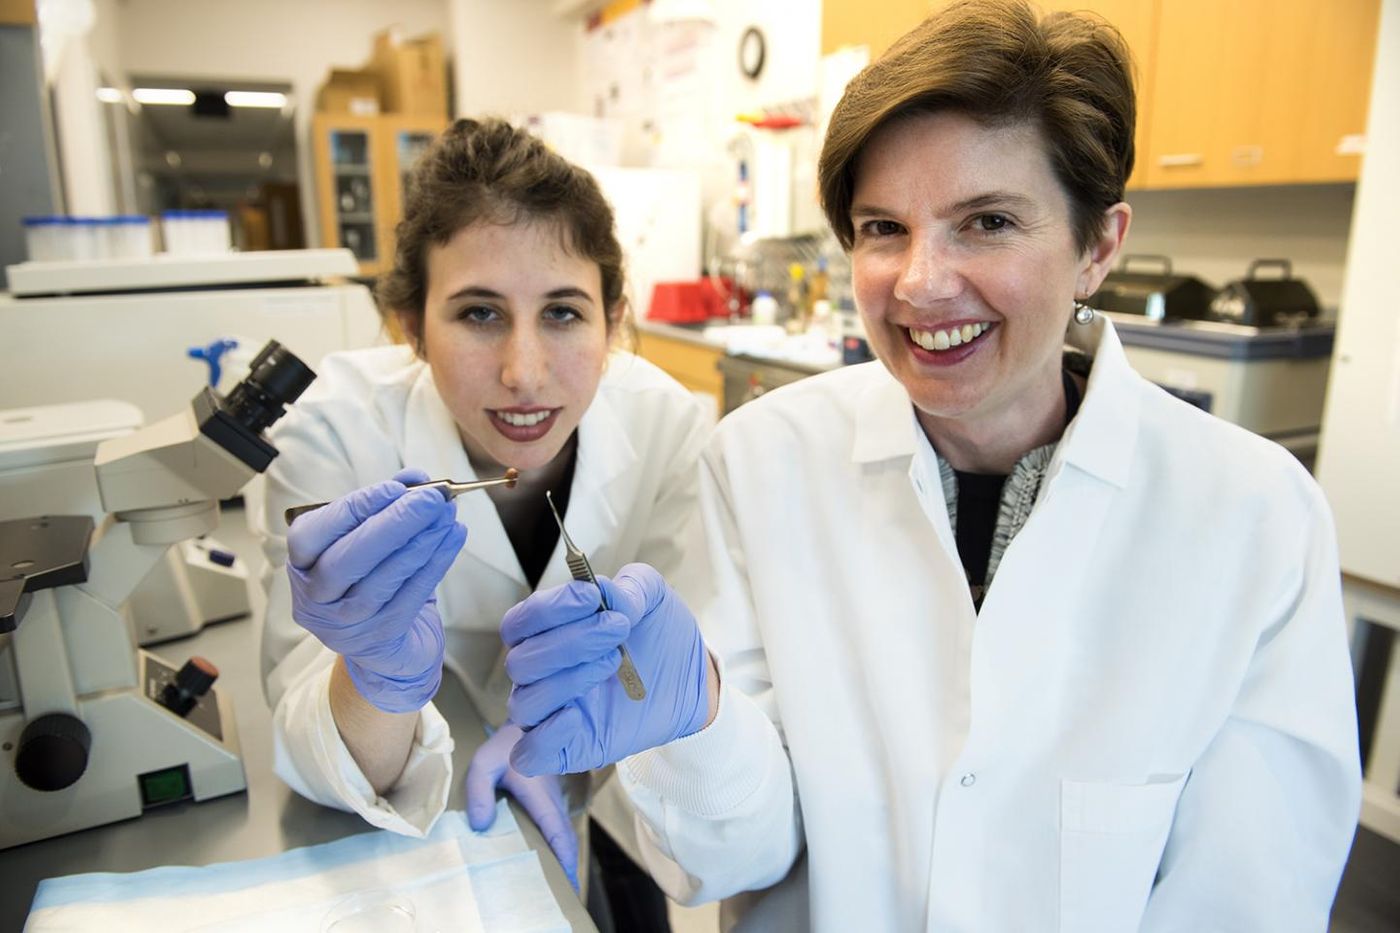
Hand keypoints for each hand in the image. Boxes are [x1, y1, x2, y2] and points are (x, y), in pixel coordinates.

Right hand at [286, 468, 466, 713]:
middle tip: (433, 499)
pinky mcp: (380, 638)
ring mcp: (345, 623)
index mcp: (302, 565)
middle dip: (394, 524)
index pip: (312, 535)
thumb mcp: (369, 539)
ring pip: (383, 580)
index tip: (396, 488)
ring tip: (448, 514)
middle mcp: (315, 598)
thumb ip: (386, 505)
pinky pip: (410, 596)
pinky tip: (454, 537)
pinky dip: (436, 563)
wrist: (387, 643)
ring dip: (421, 541)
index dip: (354, 509)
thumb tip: (416, 478)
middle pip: (348, 560)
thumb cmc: (373, 577)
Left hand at [465, 722, 578, 890]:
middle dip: (567, 866)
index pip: (556, 831)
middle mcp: (552, 802)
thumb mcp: (483, 764)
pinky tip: (547, 861)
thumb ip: (480, 793)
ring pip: (563, 835)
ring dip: (563, 858)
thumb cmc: (504, 746)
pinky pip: (557, 829)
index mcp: (540, 795)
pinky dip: (558, 847)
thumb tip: (480, 825)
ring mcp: (553, 803)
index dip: (563, 856)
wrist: (526, 727)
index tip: (567, 880)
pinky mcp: (548, 804)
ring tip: (556, 884)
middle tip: (564, 892)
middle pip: (566, 839)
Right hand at [503, 563, 711, 776]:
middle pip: (521, 662)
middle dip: (569, 641)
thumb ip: (629, 584)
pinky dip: (546, 734)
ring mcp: (551, 713)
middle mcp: (541, 674)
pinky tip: (577, 715)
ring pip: (524, 703)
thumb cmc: (659, 636)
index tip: (591, 597)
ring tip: (612, 662)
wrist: (692, 679)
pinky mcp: (567, 749)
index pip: (518, 623)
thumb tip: (604, 593)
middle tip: (617, 628)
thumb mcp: (652, 596)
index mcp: (547, 634)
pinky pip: (529, 753)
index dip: (547, 609)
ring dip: (566, 680)